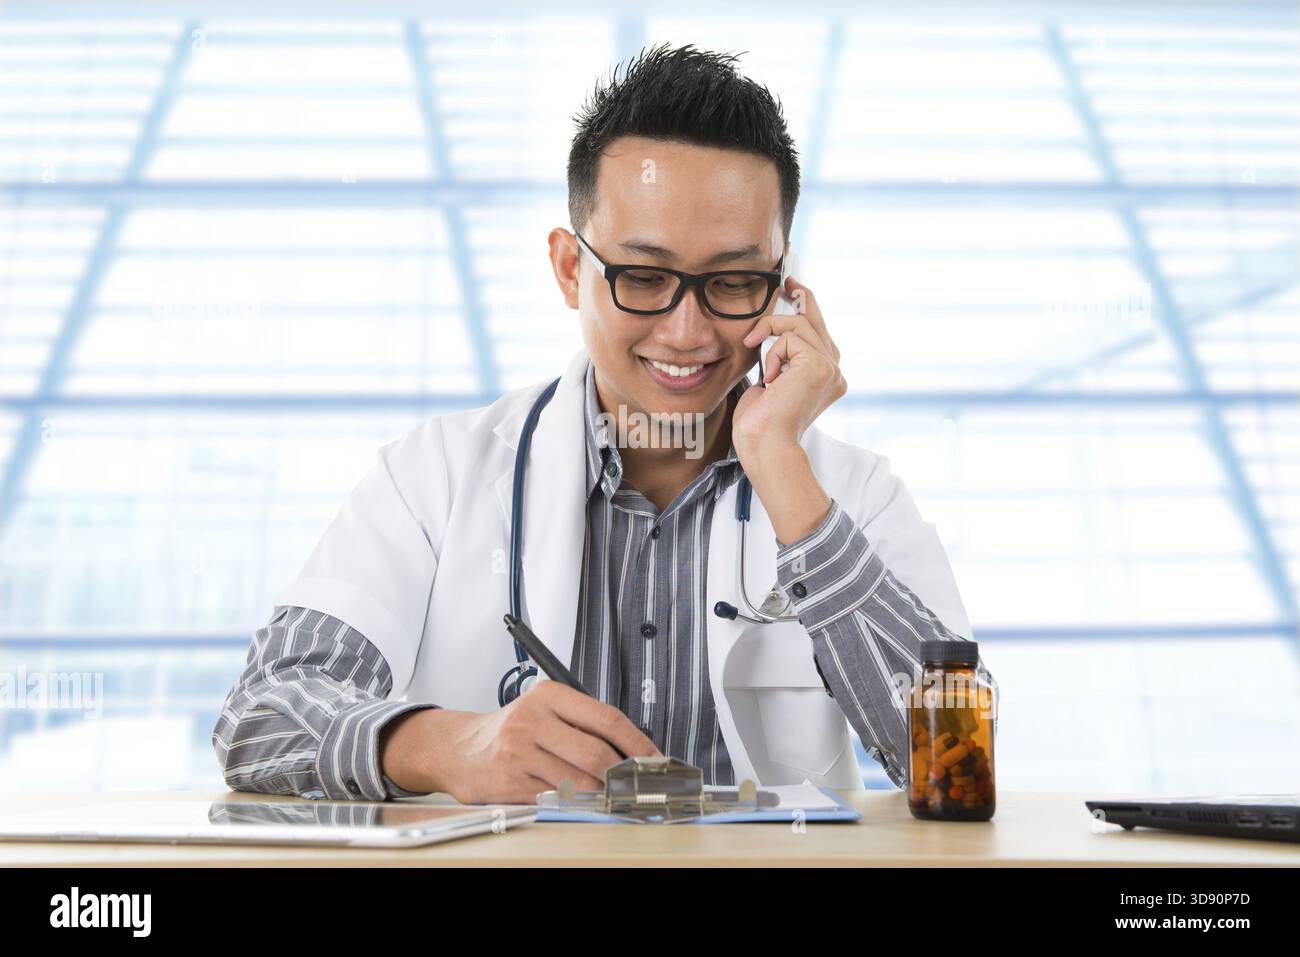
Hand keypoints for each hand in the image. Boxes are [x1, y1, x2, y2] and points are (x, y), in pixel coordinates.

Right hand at [380, 682, 660, 803]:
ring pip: (579, 781)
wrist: (459, 748)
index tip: (653, 758)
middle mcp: (532, 720)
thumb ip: (582, 723)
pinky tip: (579, 798)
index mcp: (548, 695)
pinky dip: (575, 802)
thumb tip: (632, 748)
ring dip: (602, 792)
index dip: (637, 742)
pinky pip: (556, 797)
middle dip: (623, 774)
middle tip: (635, 782)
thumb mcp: (544, 709)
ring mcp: (519, 752)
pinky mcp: (511, 782)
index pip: (606, 718)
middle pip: (596, 753)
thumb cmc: (511, 729)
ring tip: (609, 792)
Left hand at [728, 277, 843, 544]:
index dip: (805, 303)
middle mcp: (834, 371)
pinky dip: (772, 352)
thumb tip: (768, 333)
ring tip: (761, 362)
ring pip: (798, 325)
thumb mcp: (768, 381)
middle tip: (783, 282)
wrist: (765, 445)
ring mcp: (830, 368)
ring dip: (770, 337)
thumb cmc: (760, 424)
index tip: (790, 285)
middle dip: (795, 299)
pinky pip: (790, 337)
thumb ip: (777, 357)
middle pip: (812, 321)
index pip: (817, 330)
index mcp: (825, 376)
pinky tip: (770, 378)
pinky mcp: (819, 365)